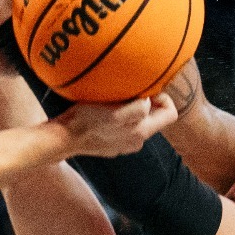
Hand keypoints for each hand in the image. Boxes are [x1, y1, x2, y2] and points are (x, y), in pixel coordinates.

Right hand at [54, 95, 180, 157]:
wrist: (64, 138)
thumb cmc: (86, 120)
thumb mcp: (114, 112)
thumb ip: (138, 109)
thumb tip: (148, 100)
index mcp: (141, 132)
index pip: (170, 113)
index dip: (161, 97)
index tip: (145, 88)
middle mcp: (138, 140)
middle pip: (156, 117)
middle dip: (148, 102)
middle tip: (132, 90)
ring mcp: (125, 144)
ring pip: (140, 120)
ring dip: (134, 109)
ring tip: (118, 99)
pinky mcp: (114, 145)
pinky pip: (126, 127)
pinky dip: (123, 118)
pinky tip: (107, 111)